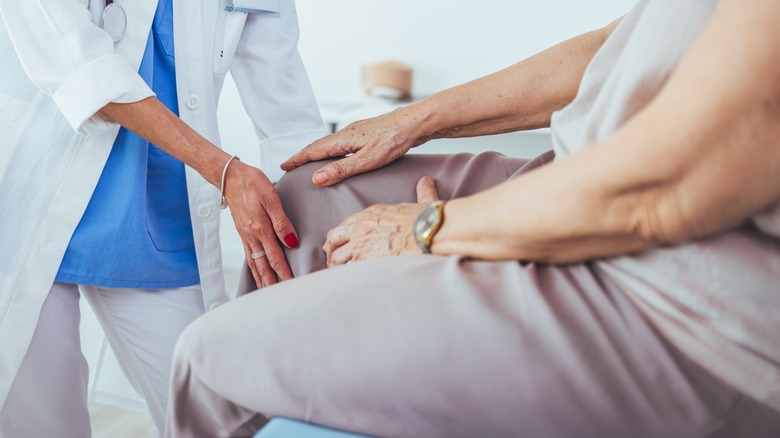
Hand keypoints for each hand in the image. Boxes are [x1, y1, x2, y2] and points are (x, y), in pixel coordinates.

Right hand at [224, 160, 298, 287]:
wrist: (229, 176)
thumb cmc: (251, 182)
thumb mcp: (271, 197)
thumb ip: (282, 221)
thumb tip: (291, 242)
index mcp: (260, 228)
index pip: (275, 256)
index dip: (284, 271)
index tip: (292, 283)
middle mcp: (251, 235)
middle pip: (263, 265)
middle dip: (272, 281)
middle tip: (280, 296)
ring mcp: (245, 235)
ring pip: (254, 262)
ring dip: (261, 278)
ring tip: (267, 291)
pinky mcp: (242, 231)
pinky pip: (248, 254)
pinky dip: (253, 267)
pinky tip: (257, 271)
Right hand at [281, 108, 425, 186]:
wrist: (416, 123)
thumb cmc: (394, 140)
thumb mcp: (367, 160)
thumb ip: (341, 169)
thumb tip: (316, 178)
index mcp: (344, 139)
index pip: (314, 151)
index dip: (298, 159)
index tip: (284, 166)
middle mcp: (348, 133)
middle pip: (319, 145)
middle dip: (303, 155)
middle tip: (291, 165)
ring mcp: (357, 132)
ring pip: (331, 143)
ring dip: (317, 152)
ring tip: (309, 161)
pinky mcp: (367, 134)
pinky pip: (342, 142)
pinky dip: (331, 150)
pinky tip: (338, 154)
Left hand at [323, 176, 438, 266]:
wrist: (428, 233)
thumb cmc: (427, 219)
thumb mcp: (423, 202)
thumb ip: (422, 192)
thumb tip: (426, 181)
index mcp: (372, 213)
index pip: (347, 223)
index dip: (342, 233)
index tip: (341, 241)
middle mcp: (361, 227)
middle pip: (334, 238)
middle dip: (331, 248)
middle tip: (333, 257)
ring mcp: (360, 244)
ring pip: (336, 256)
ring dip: (336, 264)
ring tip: (339, 272)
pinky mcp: (364, 260)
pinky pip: (346, 270)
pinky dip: (345, 275)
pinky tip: (347, 281)